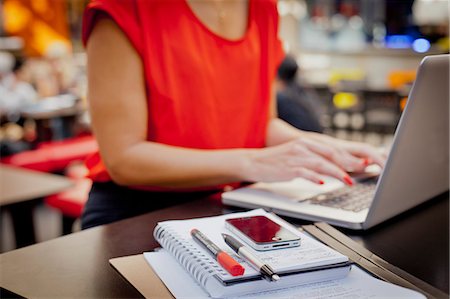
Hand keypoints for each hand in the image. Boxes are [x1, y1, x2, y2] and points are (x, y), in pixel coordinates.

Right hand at [242, 135, 386, 184]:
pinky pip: (305, 172)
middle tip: (362, 170)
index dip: (348, 156)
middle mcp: (303, 147)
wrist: (254, 162)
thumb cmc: (275, 161)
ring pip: (321, 164)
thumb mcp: (296, 155)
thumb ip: (313, 159)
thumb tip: (331, 168)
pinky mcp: (288, 168)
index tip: (362, 163)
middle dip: (348, 164)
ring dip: (337, 173)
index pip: (332, 149)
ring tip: (348, 181)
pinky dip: (315, 177)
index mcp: (306, 142)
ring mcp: (296, 157)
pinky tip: (322, 183)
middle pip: (330, 155)